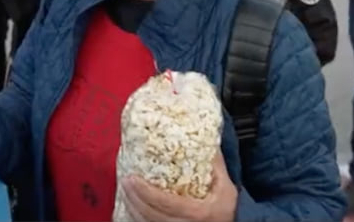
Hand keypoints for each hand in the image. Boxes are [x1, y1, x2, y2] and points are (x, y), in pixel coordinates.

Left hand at [121, 152, 236, 221]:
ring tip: (125, 192)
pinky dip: (138, 218)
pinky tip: (133, 207)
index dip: (145, 192)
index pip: (164, 203)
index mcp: (197, 213)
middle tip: (124, 181)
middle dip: (133, 199)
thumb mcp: (225, 186)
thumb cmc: (229, 209)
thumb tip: (207, 139)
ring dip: (132, 209)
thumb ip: (215, 164)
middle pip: (150, 216)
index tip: (132, 178)